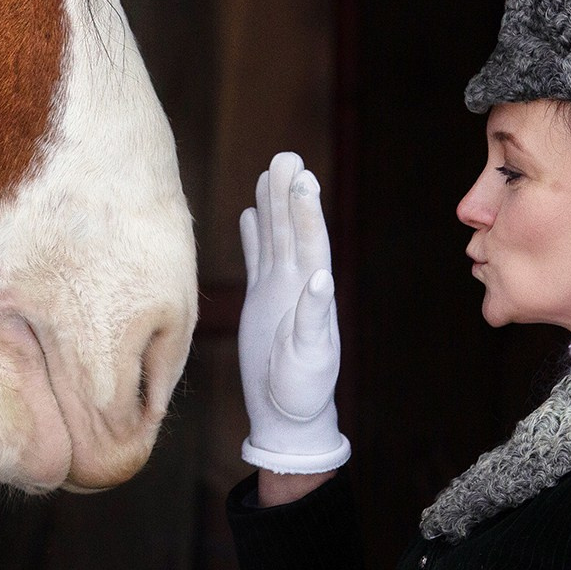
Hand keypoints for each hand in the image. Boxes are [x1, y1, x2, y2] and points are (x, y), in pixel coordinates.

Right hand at [236, 152, 348, 473]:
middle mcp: (298, 285)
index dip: (306, 212)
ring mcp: (279, 290)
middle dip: (288, 195)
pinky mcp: (261, 301)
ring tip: (269, 170)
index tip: (303, 179)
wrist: (287, 413)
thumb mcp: (311, 356)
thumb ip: (313, 317)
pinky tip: (251, 211)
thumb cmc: (303, 390)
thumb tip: (320, 278)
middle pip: (291, 231)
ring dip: (272, 205)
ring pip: (273, 238)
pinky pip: (257, 260)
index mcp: (312, 295)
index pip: (310, 243)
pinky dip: (254, 235)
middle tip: (286, 156)